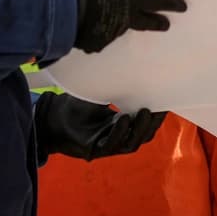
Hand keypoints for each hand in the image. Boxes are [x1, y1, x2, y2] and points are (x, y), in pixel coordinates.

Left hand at [34, 92, 166, 161]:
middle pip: (143, 135)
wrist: (50, 117)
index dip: (157, 116)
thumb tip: (133, 65)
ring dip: (139, 129)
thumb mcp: (100, 93)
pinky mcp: (94, 150)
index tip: (166, 102)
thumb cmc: (74, 105)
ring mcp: (106, 145)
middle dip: (153, 123)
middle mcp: (117, 136)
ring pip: (131, 143)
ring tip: (145, 112)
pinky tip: (122, 119)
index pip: (144, 123)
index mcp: (121, 124)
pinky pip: (111, 145)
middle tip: (160, 109)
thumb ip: (117, 87)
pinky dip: (118, 133)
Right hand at [70, 0, 186, 53]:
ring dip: (115, 24)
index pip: (155, 1)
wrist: (59, 12)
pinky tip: (87, 29)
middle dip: (157, 23)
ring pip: (118, 29)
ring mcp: (111, 34)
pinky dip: (97, 34)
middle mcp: (124, 19)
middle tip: (166, 24)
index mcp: (128, 0)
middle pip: (145, 22)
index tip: (183, 7)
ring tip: (102, 18)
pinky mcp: (97, 45)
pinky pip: (100, 38)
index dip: (170, 3)